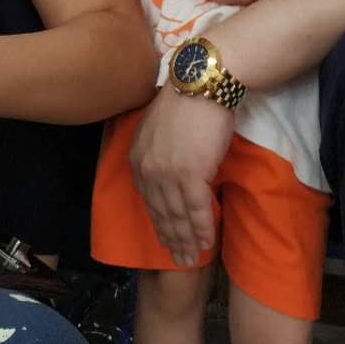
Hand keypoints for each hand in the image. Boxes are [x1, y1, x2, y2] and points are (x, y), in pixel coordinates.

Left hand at [129, 84, 232, 265]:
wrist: (202, 83)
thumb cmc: (186, 100)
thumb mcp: (158, 127)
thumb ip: (157, 151)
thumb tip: (167, 168)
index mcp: (137, 158)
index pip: (148, 199)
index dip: (158, 223)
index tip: (165, 239)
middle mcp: (148, 170)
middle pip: (160, 212)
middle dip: (170, 239)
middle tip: (179, 260)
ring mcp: (168, 174)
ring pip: (178, 215)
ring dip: (186, 240)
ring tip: (192, 258)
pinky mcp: (191, 174)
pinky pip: (198, 210)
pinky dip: (202, 229)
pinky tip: (206, 243)